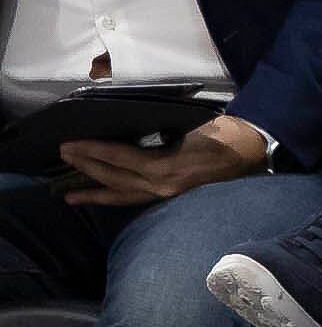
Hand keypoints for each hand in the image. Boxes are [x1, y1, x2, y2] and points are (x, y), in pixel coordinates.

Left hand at [59, 115, 268, 207]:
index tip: (72, 144)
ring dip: (95, 192)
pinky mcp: (172, 195)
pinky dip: (117, 197)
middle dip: (87, 167)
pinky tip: (104, 196)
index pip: (121, 159)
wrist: (253, 151)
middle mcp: (163, 185)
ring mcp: (167, 194)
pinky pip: (136, 198)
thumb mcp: (192, 128)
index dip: (95, 152)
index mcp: (168, 167)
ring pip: (123, 195)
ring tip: (69, 196)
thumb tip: (133, 131)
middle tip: (63, 155)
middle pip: (116, 178)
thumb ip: (162, 135)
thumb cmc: (227, 133)